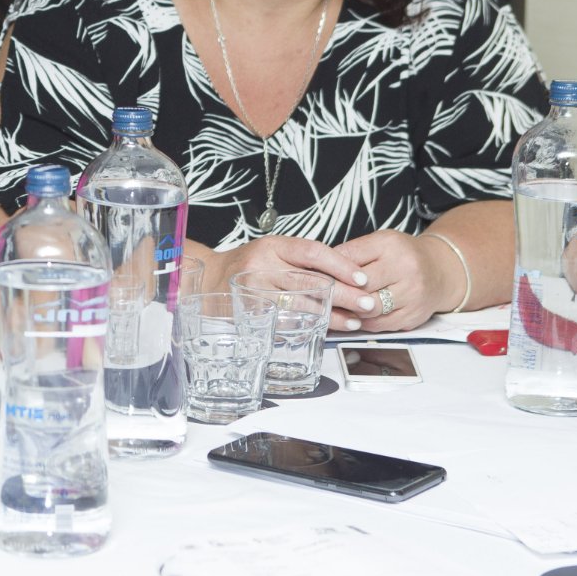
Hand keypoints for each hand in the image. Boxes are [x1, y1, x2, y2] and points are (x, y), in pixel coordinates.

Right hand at [182, 235, 374, 331]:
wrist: (208, 280)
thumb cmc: (247, 266)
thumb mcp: (271, 252)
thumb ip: (300, 260)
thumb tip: (345, 274)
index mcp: (273, 245)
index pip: (313, 252)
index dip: (341, 265)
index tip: (362, 278)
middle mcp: (263, 265)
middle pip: (311, 280)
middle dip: (344, 294)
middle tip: (368, 303)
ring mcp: (255, 290)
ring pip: (301, 304)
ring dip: (332, 315)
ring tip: (354, 321)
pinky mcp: (250, 313)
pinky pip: (285, 322)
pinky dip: (308, 327)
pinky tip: (326, 330)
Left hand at [331, 230, 454, 332]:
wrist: (440, 271)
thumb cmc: (402, 255)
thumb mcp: (379, 242)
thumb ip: (352, 252)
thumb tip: (322, 267)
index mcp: (391, 246)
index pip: (351, 259)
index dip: (331, 270)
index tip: (317, 277)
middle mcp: (406, 269)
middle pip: (360, 287)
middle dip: (338, 292)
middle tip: (321, 295)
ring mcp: (412, 295)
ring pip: (369, 308)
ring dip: (349, 310)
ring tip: (335, 308)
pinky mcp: (413, 316)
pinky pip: (380, 324)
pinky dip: (363, 322)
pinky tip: (353, 317)